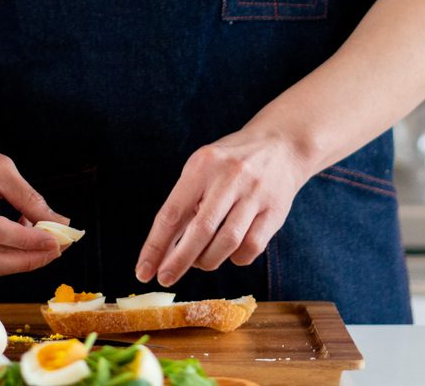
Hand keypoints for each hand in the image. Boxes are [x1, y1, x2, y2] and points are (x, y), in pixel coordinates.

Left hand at [136, 128, 309, 287]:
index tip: (143, 271)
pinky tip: (230, 252)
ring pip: (227, 243)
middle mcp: (229, 177)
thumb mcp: (202, 168)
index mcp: (203, 165)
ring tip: (200, 261)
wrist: (281, 145)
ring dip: (208, 261)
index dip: (156, 246)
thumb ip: (185, 203)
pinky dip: (236, 258)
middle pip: (200, 230)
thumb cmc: (230, 163)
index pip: (172, 212)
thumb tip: (163, 250)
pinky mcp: (275, 211)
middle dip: (179, 261)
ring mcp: (255, 194)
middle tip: (165, 278)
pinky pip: (252, 247)